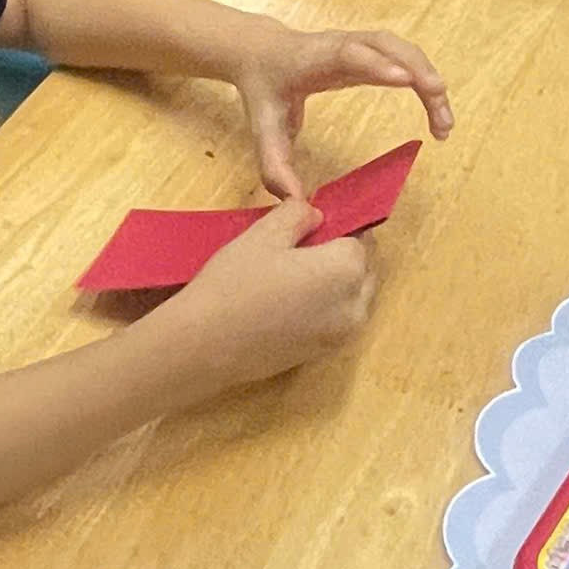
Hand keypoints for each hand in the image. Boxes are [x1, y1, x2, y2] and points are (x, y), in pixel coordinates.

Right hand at [165, 198, 376, 387]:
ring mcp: (342, 335)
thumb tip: (316, 216)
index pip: (359, 236)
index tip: (309, 225)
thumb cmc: (234, 284)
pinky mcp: (324, 354)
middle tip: (301, 246)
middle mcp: (356, 305)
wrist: (204, 347)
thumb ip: (299, 215)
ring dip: (338, 280)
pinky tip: (291, 300)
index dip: (336, 225)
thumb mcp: (264, 234)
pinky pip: (339, 319)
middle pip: (363, 267)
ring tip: (295, 274)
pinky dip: (327, 305)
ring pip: (355, 295)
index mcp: (347, 270)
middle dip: (342, 252)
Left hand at [227, 21, 452, 196]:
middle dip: (416, 70)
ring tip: (445, 123)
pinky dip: (425, 80)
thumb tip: (294, 202)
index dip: (375, 64)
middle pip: (386, 46)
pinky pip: (405, 59)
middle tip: (440, 101)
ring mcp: (359, 44)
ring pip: (402, 51)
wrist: (262, 52)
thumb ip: (274, 166)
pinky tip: (437, 111)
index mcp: (313, 59)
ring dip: (428, 79)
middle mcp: (341, 44)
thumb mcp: (263, 129)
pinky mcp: (371, 52)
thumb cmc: (265, 90)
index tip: (403, 80)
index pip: (347, 54)